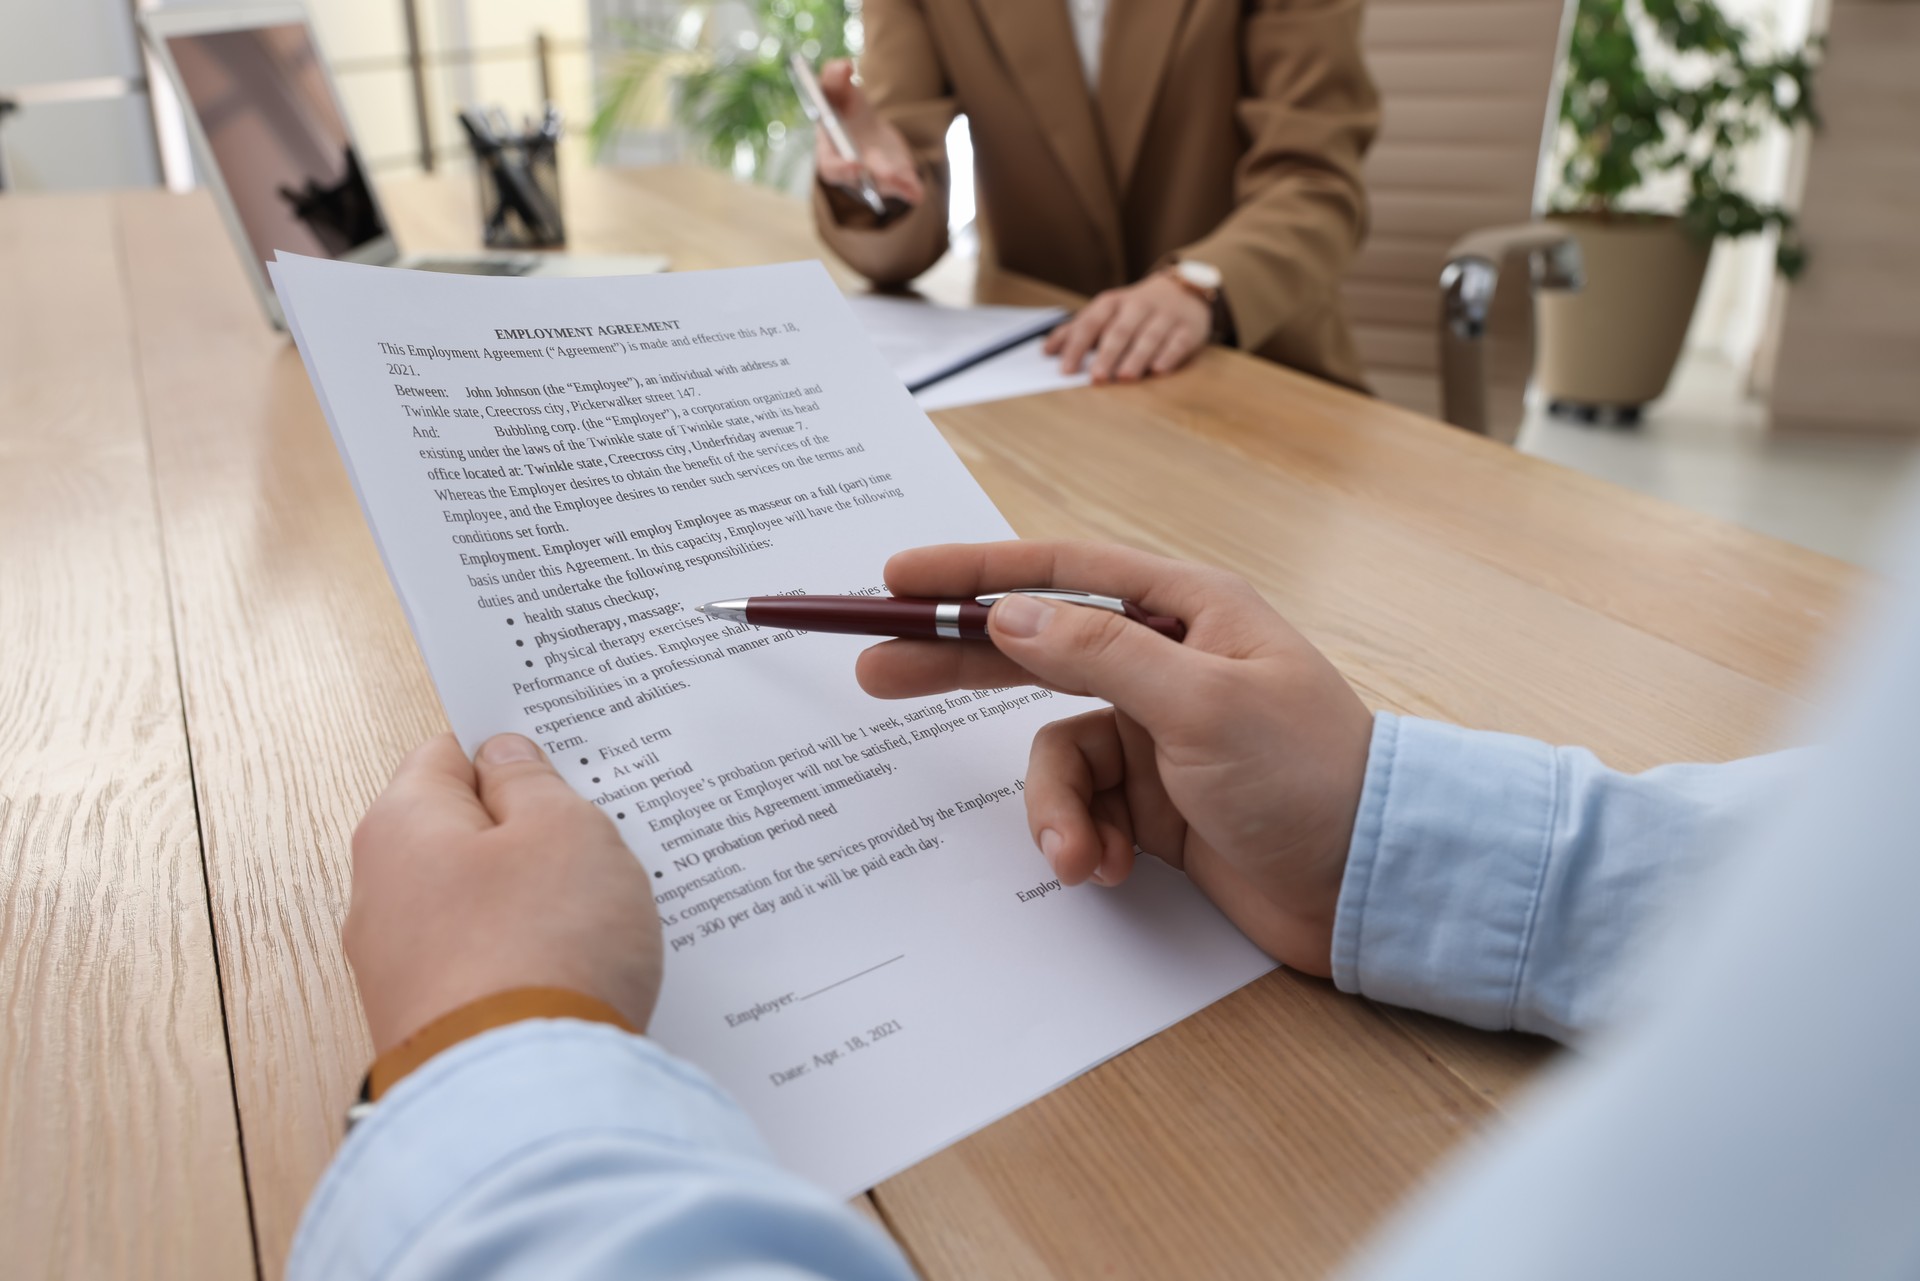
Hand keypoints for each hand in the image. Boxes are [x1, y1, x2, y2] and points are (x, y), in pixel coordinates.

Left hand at [344, 733, 662, 1052]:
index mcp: (400, 826)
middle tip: (596, 835)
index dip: (510, 752)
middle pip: (462, 835)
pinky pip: (487, 967)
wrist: (524, 1098)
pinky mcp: (432, 1026)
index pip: (448, 755)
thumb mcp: (565, 830)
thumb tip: (505, 758)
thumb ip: (533, 782)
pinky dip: (530, 960)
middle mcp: (380, 897)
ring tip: (602, 909)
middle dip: (528, 833)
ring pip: (478, 906)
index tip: (561, 760)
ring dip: (533, 901)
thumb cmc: (543, 947)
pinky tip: (579, 969)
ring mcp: (401, 970)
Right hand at [814, 59, 924, 206]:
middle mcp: (850, 171)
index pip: (831, 167)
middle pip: (862, 180)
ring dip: (897, 186)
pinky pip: (901, 186)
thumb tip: (843, 66)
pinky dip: (910, 189)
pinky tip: (918, 192)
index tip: (856, 166)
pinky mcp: (892, 177)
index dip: (842, 169)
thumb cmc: (841, 107)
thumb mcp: (836, 89)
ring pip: (883, 186)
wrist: (862, 124)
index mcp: (830, 151)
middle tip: (891, 176)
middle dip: (877, 177)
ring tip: (912, 188)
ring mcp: (872, 177)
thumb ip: (834, 78)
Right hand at [855, 543, 1373, 974]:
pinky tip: (1109, 866)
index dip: (974, 572)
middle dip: (960, 668)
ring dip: (1057, 807)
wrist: (1371, 887)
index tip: (899, 578)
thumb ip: (1099, 655)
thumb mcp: (1203, 706)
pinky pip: (1080, 804)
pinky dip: (1083, 836)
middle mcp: (1164, 660)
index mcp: (1187, 611)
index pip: (1060, 573)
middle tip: (878, 671)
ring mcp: (1155, 731)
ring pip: (1054, 748)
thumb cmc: (1310, 778)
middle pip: (1034, 648)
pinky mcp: (1150, 799)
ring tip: (1079, 853)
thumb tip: (1010, 615)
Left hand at [1043, 274, 1212, 383]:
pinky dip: (1168, 355)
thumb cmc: (1136, 309)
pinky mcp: (1188, 329)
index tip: (1065, 369)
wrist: (1184, 289)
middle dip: (1107, 354)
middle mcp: (1139, 306)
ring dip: (1136, 357)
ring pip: (1149, 336)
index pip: (1091, 322)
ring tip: (1124, 376)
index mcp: (1113, 302)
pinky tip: (1158, 369)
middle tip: (1096, 376)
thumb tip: (1046, 350)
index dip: (1077, 346)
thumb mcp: (1106, 312)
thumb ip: (1077, 330)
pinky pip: (1178, 342)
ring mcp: (1165, 317)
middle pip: (1120, 330)